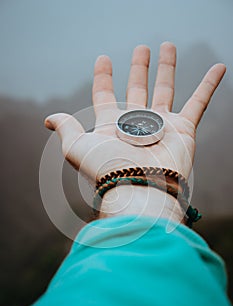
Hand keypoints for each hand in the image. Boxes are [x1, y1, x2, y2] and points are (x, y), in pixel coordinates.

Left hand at [45, 42, 225, 183]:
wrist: (140, 190)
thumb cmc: (107, 171)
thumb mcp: (77, 148)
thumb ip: (66, 128)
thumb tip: (48, 119)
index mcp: (112, 126)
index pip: (105, 95)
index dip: (103, 77)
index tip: (103, 58)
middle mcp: (136, 124)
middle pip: (137, 88)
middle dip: (139, 67)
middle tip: (141, 48)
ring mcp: (161, 125)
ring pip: (165, 89)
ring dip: (167, 67)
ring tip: (167, 46)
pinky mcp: (184, 129)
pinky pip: (199, 101)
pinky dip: (209, 84)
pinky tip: (218, 67)